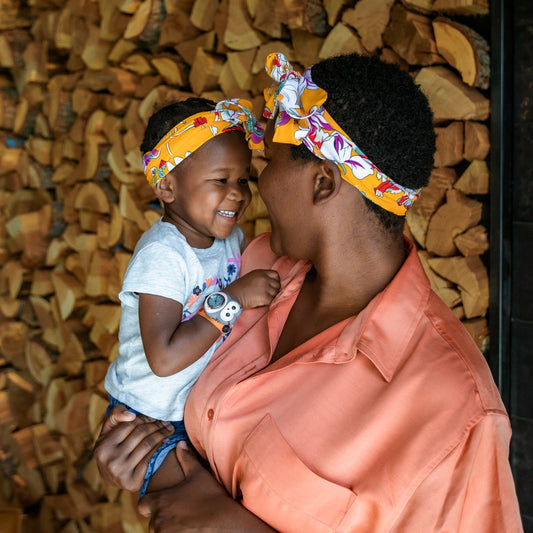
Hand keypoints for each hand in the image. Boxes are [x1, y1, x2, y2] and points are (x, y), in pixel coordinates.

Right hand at [93, 405, 174, 490]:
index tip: (154, 416)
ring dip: (162, 434)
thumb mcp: (108, 431)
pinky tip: (166, 440)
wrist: (111, 478)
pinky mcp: (132, 481)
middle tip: (166, 422)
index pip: (129, 425)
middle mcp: (111, 460)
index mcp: (102, 447)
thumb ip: (116, 415)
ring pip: (148, 444)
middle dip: (156, 425)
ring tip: (169, 428)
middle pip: (140, 434)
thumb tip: (131, 415)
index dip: (144, 418)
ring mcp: (121, 472)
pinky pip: (150, 457)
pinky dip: (160, 446)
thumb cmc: (112, 448)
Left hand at [138, 441, 275, 531]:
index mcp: (160, 501)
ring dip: (167, 528)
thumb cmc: (211, 497)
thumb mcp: (198, 474)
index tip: (163, 502)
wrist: (224, 522)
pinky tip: (187, 529)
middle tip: (178, 512)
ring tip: (183, 522)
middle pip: (151, 520)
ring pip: (158, 532)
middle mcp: (157, 520)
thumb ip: (186, 458)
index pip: (143, 504)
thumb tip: (180, 443)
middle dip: (161, 517)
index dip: (151, 503)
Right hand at [226, 269, 279, 308]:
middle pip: (277, 284)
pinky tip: (260, 302)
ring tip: (261, 298)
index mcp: (261, 272)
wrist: (233, 295)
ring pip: (276, 293)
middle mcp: (265, 279)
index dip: (275, 281)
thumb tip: (272, 283)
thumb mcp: (251, 277)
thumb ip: (262, 277)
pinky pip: (271, 301)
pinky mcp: (265, 297)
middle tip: (266, 294)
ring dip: (271, 296)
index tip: (271, 285)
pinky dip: (267, 303)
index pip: (276, 275)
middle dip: (274, 289)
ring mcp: (265, 288)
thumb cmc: (240, 287)